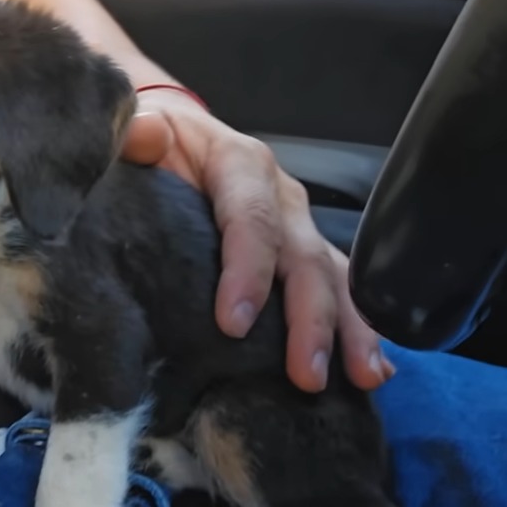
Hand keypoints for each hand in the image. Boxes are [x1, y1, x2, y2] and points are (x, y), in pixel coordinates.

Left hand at [121, 88, 392, 392]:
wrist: (171, 137)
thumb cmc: (152, 143)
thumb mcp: (137, 129)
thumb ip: (134, 134)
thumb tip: (142, 135)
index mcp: (239, 163)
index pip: (252, 217)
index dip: (248, 269)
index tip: (233, 324)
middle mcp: (281, 196)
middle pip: (304, 258)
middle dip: (310, 318)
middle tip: (308, 374)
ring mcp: (298, 227)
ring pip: (334, 278)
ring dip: (350, 330)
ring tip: (363, 377)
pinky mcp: (302, 254)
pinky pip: (336, 290)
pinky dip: (357, 328)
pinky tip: (371, 370)